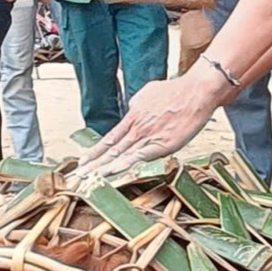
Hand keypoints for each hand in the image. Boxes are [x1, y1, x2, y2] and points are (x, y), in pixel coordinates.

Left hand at [76, 68, 231, 177]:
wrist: (195, 92)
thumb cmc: (176, 91)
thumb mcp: (149, 92)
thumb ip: (138, 103)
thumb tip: (132, 108)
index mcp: (133, 117)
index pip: (109, 138)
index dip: (95, 151)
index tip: (82, 161)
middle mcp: (136, 128)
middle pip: (109, 150)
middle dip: (92, 165)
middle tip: (76, 176)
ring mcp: (147, 137)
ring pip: (119, 156)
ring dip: (101, 169)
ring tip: (86, 179)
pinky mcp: (160, 145)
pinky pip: (137, 158)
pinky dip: (122, 167)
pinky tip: (110, 174)